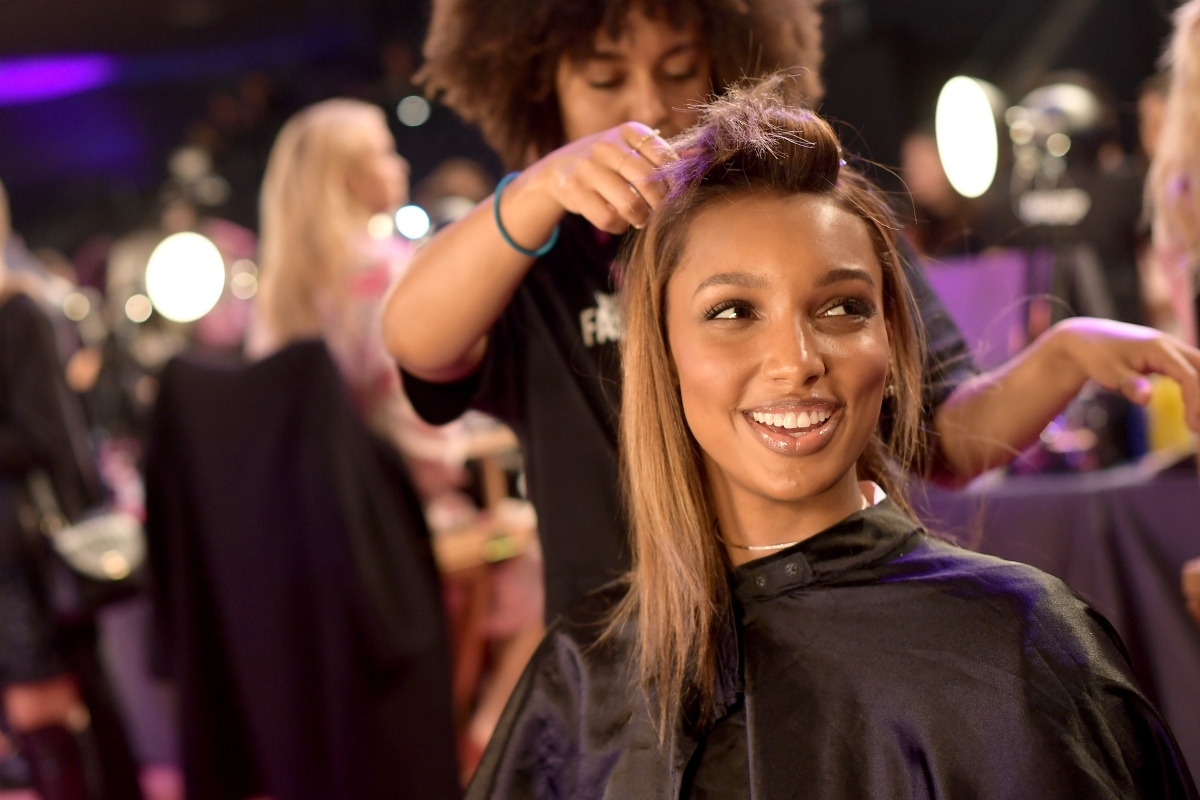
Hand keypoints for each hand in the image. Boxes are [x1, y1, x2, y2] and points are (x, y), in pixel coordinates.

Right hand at [528, 122, 674, 233]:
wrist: (559, 170)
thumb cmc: (609, 163)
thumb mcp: (633, 151)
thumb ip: (665, 156)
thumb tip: (701, 156)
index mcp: (628, 131)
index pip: (665, 159)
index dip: (675, 184)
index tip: (674, 195)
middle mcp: (606, 145)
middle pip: (649, 182)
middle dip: (660, 204)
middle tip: (659, 212)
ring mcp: (587, 167)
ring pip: (629, 203)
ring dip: (641, 218)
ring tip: (641, 218)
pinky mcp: (574, 191)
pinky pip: (608, 219)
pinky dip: (620, 226)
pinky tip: (619, 221)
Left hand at [1053, 317, 1199, 430]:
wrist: (1086, 338)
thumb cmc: (1096, 357)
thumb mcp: (1107, 373)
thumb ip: (1129, 385)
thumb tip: (1146, 399)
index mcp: (1159, 348)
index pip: (1190, 376)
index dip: (1196, 401)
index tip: (1194, 427)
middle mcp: (1171, 345)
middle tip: (1198, 428)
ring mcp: (1172, 349)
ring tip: (1196, 424)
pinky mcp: (1170, 356)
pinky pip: (1192, 370)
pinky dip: (1197, 387)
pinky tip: (1194, 410)